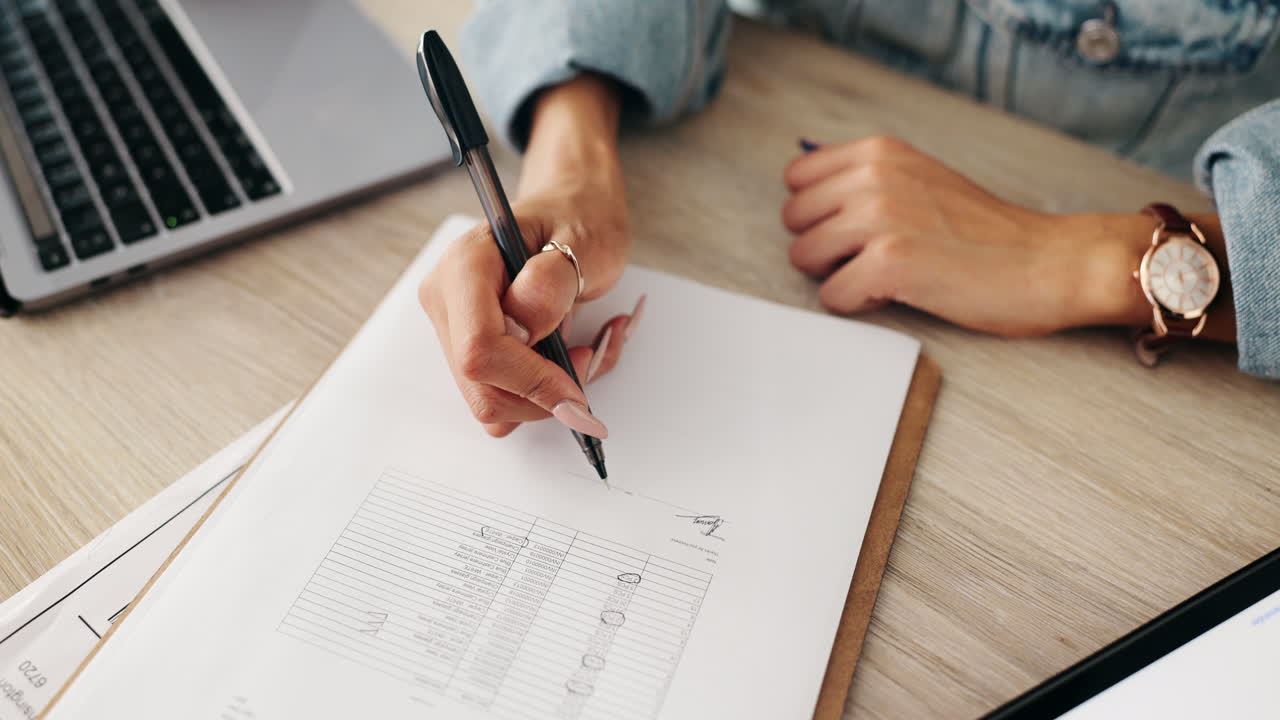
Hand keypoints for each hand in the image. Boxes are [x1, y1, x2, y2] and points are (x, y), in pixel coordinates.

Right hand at [420, 75, 642, 437]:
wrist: (573, 209)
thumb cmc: (578, 217)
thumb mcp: (583, 239)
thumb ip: (553, 281)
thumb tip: (524, 324)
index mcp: (466, 264)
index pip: (479, 348)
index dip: (531, 380)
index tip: (576, 390)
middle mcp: (448, 299)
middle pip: (481, 387)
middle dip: (544, 392)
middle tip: (592, 356)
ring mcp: (456, 327)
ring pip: (492, 401)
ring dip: (548, 394)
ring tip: (587, 348)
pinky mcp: (473, 348)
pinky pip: (504, 395)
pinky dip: (543, 391)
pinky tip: (570, 356)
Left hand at [782, 136, 1156, 335]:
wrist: (1048, 262)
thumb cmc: (987, 232)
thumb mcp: (919, 179)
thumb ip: (866, 179)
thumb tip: (801, 187)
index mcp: (879, 152)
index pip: (796, 179)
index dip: (819, 212)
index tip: (854, 228)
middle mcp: (874, 176)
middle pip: (794, 221)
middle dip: (824, 246)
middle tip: (874, 256)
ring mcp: (879, 218)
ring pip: (804, 257)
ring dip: (839, 275)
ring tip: (888, 275)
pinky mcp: (888, 263)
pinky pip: (831, 297)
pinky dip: (859, 305)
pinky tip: (901, 294)